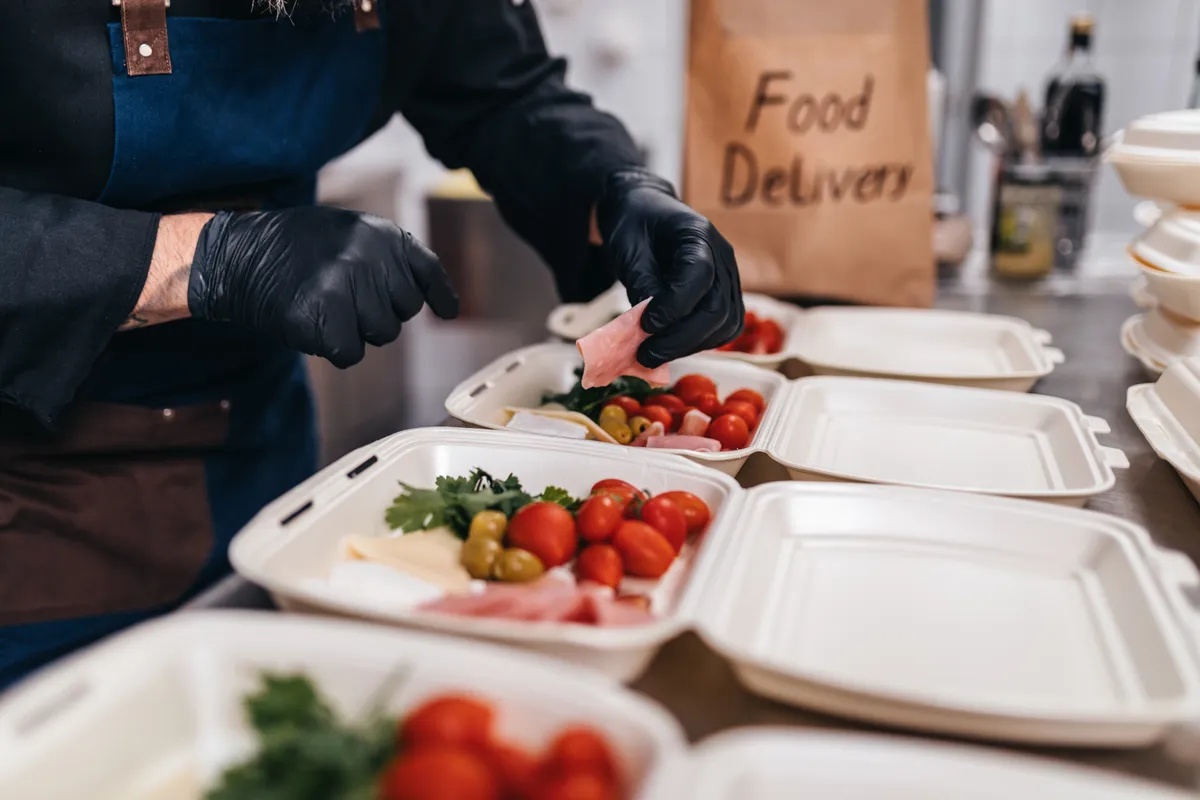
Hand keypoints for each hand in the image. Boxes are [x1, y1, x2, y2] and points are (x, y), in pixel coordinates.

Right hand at [187, 207, 458, 366]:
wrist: (235, 256)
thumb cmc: (292, 248)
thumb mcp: (346, 233)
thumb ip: (384, 256)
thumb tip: (423, 294)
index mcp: (380, 233)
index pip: (426, 270)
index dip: (439, 294)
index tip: (449, 312)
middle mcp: (370, 256)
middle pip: (404, 312)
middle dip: (380, 313)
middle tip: (342, 298)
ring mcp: (347, 286)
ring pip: (382, 335)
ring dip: (356, 331)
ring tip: (323, 305)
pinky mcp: (325, 317)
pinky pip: (350, 353)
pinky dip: (332, 347)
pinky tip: (310, 324)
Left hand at [596, 169, 743, 367]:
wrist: (643, 211)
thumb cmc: (633, 224)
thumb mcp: (627, 248)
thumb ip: (642, 283)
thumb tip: (650, 328)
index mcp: (697, 234)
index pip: (699, 275)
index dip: (674, 306)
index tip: (645, 325)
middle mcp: (722, 256)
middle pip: (717, 307)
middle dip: (681, 338)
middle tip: (645, 354)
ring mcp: (728, 277)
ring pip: (725, 323)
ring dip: (689, 346)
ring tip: (653, 354)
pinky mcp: (724, 295)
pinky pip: (723, 327)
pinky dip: (699, 343)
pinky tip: (670, 347)